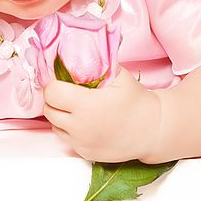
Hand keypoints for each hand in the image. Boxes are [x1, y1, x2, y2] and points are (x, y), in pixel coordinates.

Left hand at [43, 67, 160, 162]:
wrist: (152, 130)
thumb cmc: (135, 100)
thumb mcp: (119, 75)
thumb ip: (98, 62)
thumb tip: (79, 47)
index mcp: (86, 105)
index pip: (51, 93)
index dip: (53, 83)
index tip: (61, 79)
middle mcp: (80, 127)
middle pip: (49, 109)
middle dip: (54, 98)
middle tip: (66, 91)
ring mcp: (82, 143)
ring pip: (54, 124)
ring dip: (59, 113)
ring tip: (73, 105)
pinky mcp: (85, 153)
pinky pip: (65, 138)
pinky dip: (67, 128)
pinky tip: (81, 119)